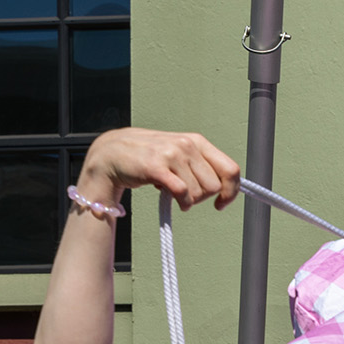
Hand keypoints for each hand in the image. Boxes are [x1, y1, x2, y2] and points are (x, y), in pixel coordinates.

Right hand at [78, 128, 240, 211]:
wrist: (111, 153)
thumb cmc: (148, 155)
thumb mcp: (180, 153)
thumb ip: (201, 164)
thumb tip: (227, 184)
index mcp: (197, 141)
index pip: (230, 169)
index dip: (231, 190)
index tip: (223, 202)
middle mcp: (186, 145)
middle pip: (214, 186)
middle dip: (204, 197)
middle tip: (187, 194)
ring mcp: (171, 155)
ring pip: (199, 192)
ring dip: (189, 200)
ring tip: (174, 191)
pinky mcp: (156, 167)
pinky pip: (183, 193)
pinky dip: (182, 202)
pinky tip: (173, 200)